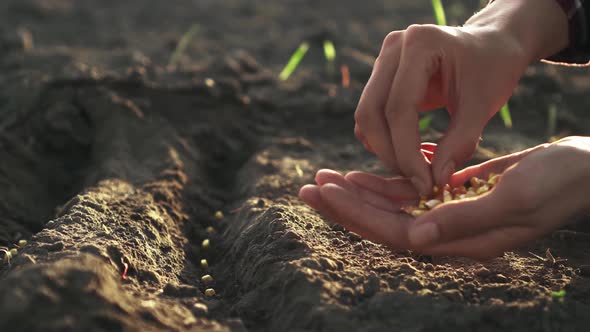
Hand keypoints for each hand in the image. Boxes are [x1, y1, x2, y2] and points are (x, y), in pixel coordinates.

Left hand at [299, 137, 589, 258]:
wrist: (582, 168)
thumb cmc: (558, 182)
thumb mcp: (516, 199)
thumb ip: (464, 220)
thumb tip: (412, 239)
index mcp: (462, 241)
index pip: (395, 234)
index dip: (357, 215)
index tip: (323, 192)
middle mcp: (450, 234)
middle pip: (384, 224)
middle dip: (344, 206)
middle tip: (306, 187)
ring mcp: (449, 217)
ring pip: (392, 208)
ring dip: (357, 193)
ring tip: (323, 178)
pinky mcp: (451, 197)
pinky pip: (409, 195)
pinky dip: (384, 185)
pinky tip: (360, 175)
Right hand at [354, 0, 567, 194]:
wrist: (492, 45)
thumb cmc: (493, 69)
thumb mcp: (483, 105)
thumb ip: (460, 142)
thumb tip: (436, 179)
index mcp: (420, 43)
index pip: (398, 108)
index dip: (407, 152)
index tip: (425, 183)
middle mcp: (393, 47)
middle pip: (371, 113)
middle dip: (390, 154)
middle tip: (417, 182)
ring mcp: (383, 60)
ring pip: (366, 117)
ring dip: (384, 150)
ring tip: (417, 170)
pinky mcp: (380, 77)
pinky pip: (371, 117)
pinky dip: (385, 141)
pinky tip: (412, 154)